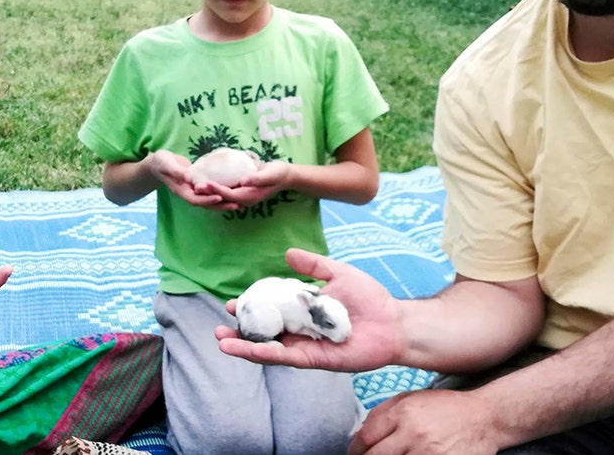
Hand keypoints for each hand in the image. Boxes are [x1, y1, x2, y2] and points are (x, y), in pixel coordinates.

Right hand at [147, 150, 231, 208]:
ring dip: (223, 203)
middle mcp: (188, 193)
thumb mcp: (167, 165)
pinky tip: (232, 192)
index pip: (195, 199)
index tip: (220, 197)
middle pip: (206, 204)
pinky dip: (220, 193)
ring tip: (239, 204)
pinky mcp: (198, 185)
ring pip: (209, 200)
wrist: (158, 163)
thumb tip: (189, 178)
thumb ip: (177, 171)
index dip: (207, 200)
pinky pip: (210, 192)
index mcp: (181, 190)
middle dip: (220, 205)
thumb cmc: (161, 162)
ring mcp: (193, 190)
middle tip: (236, 205)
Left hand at [202, 159, 290, 208]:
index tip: (206, 182)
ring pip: (222, 195)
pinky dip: (215, 186)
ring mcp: (242, 195)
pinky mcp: (240, 190)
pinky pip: (225, 190)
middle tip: (194, 186)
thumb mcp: (270, 174)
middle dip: (208, 192)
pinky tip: (206, 178)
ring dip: (209, 191)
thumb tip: (243, 181)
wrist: (285, 175)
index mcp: (249, 197)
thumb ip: (257, 178)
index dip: (217, 189)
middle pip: (222, 197)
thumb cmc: (278, 173)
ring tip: (195, 184)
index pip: (229, 195)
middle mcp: (243, 199)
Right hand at [215, 248, 403, 371]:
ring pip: (269, 348)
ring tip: (221, 341)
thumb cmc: (370, 299)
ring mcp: (306, 346)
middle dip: (241, 331)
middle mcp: (301, 331)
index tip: (233, 303)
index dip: (251, 308)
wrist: (393, 321)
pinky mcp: (315, 360)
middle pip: (264, 333)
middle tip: (220, 327)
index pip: (270, 310)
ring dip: (245, 346)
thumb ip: (313, 266)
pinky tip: (248, 349)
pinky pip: (286, 358)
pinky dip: (266, 354)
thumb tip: (287, 253)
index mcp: (303, 311)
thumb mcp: (338, 273)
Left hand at [348, 389, 500, 454]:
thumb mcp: (411, 398)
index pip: (366, 438)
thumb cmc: (446, 407)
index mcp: (403, 412)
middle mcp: (413, 433)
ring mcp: (428, 453)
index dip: (354, 450)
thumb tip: (359, 433)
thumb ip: (383, 413)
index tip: (354, 453)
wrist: (483, 418)